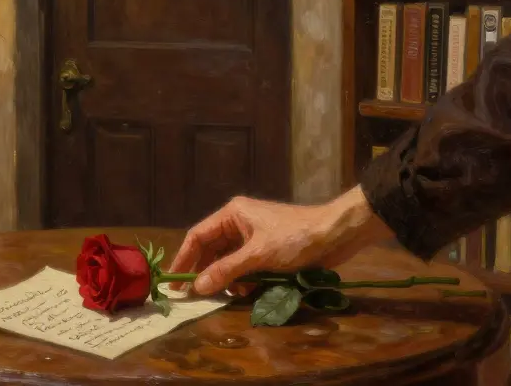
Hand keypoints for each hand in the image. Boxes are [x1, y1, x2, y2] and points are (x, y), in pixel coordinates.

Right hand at [169, 187, 394, 295]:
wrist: (337, 235)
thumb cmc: (295, 238)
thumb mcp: (258, 255)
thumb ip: (226, 271)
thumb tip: (198, 287)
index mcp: (232, 215)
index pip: (198, 236)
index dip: (184, 258)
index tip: (174, 282)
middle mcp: (239, 224)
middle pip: (212, 251)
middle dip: (206, 273)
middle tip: (195, 296)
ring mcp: (254, 239)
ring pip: (229, 262)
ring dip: (229, 279)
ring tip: (231, 293)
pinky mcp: (267, 252)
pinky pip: (246, 268)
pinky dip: (245, 281)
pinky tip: (250, 291)